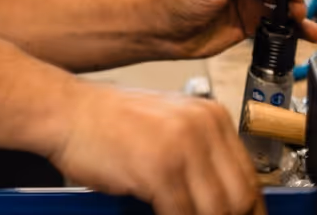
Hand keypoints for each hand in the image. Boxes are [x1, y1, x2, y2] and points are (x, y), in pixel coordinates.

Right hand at [50, 81, 264, 214]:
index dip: (248, 214)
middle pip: (240, 200)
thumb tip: (229, 204)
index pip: (249, 180)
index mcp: (211, 116)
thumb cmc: (110, 123)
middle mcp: (203, 126)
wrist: (67, 111)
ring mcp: (182, 146)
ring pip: (216, 212)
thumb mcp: (168, 127)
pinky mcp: (160, 168)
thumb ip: (200, 158)